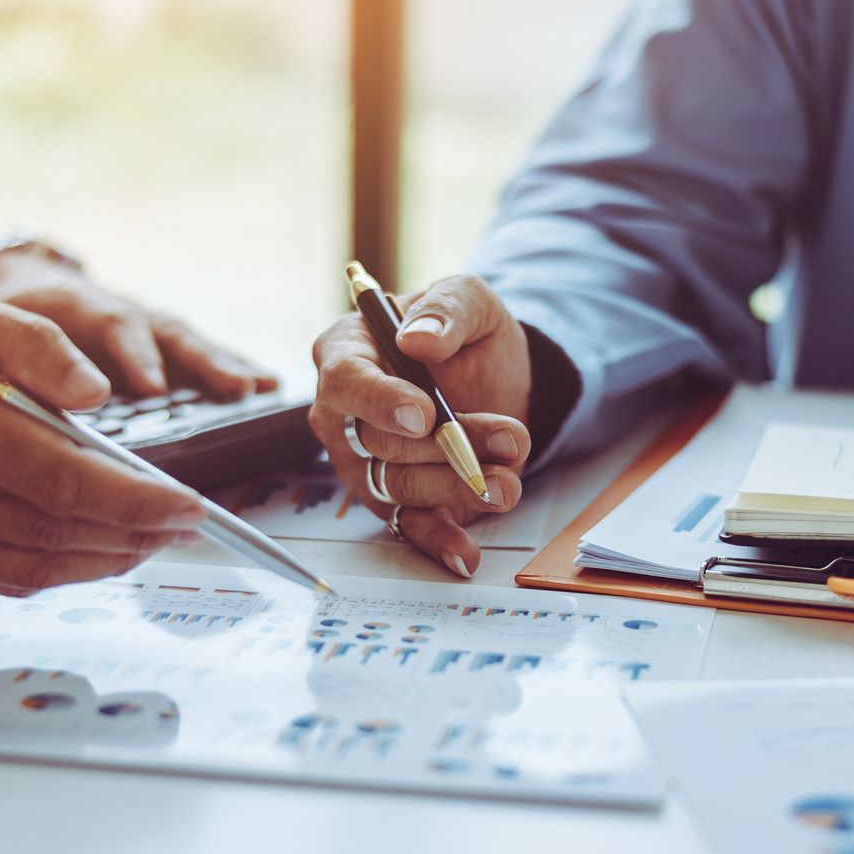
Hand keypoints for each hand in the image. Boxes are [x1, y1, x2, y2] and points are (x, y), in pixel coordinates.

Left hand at [0, 252, 277, 399]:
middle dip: (203, 362)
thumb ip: (22, 357)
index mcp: (78, 308)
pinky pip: (201, 359)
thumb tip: (65, 399)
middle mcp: (122, 316)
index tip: (152, 387)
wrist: (20, 288)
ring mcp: (146, 331)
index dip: (134, 355)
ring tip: (262, 389)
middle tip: (234, 388)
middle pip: (167, 334)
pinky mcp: (160, 348)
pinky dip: (233, 371)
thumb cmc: (5, 317)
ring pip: (190, 345)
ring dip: (226, 367)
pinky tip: (266, 390)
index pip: (110, 326)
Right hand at [0, 289, 208, 594]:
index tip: (190, 505)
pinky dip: (59, 571)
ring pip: (32, 566)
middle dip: (134, 533)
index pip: (56, 475)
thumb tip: (100, 395)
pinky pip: (0, 579)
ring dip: (106, 560)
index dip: (133, 499)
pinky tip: (97, 550)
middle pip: (53, 528)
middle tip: (188, 524)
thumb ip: (32, 344)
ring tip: (155, 538)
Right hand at [309, 274, 532, 577]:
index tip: (424, 416)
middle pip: (378, 442)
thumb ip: (446, 308)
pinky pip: (408, 526)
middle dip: (447, 446)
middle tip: (509, 439)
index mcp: (347, 352)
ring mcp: (367, 461)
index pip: (344, 381)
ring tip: (509, 481)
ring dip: (457, 486)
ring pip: (397, 485)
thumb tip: (417, 339)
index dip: (379, 402)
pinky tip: (465, 553)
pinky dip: (437, 542)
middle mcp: (344, 414)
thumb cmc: (465, 332)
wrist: (496, 374)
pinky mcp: (398, 498)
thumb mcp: (470, 300)